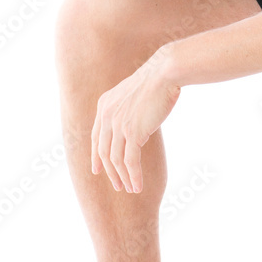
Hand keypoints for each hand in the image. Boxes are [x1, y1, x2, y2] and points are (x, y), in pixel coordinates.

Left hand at [91, 46, 180, 192]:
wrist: (165, 72)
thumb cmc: (156, 80)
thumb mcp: (133, 93)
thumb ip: (126, 109)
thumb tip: (132, 126)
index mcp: (104, 105)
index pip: (96, 137)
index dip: (96, 156)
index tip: (97, 170)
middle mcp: (107, 115)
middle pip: (104, 151)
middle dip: (110, 171)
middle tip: (118, 185)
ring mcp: (118, 124)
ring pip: (116, 159)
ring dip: (123, 177)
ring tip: (130, 189)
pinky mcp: (132, 131)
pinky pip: (130, 161)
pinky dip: (134, 176)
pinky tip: (138, 186)